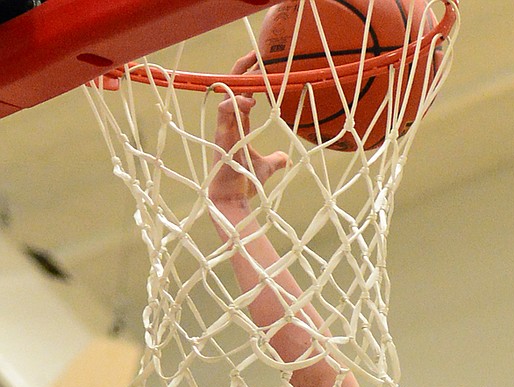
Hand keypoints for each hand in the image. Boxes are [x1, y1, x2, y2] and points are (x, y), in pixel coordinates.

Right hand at [208, 59, 288, 220]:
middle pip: (233, 85)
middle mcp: (230, 121)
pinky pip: (224, 112)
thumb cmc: (245, 183)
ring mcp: (224, 128)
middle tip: (257, 53)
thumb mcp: (266, 167)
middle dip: (243, 67)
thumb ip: (275, 159)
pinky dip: (235, 104)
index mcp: (238, 123)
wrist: (233, 200)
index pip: (243, 91)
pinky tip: (249, 101)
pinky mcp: (221, 137)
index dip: (251, 74)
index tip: (262, 60)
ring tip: (255, 72)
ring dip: (240, 82)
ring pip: (227, 94)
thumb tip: (286, 157)